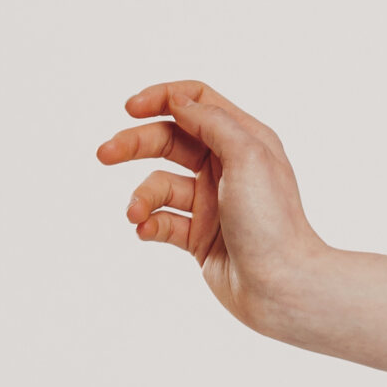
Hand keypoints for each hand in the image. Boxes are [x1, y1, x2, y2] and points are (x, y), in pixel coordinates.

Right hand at [99, 79, 325, 326]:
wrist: (283, 287)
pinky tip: (146, 230)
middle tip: (104, 154)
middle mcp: (227, 167)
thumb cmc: (272, 221)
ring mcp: (212, 203)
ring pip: (161, 185)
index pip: (196, 102)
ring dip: (142, 196)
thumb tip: (178, 101)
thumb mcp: (248, 156)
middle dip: (135, 144)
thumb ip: (212, 122)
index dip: (162, 99)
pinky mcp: (200, 237)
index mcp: (244, 140)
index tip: (130, 108)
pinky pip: (163, 221)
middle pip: (170, 139)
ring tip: (135, 213)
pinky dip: (149, 223)